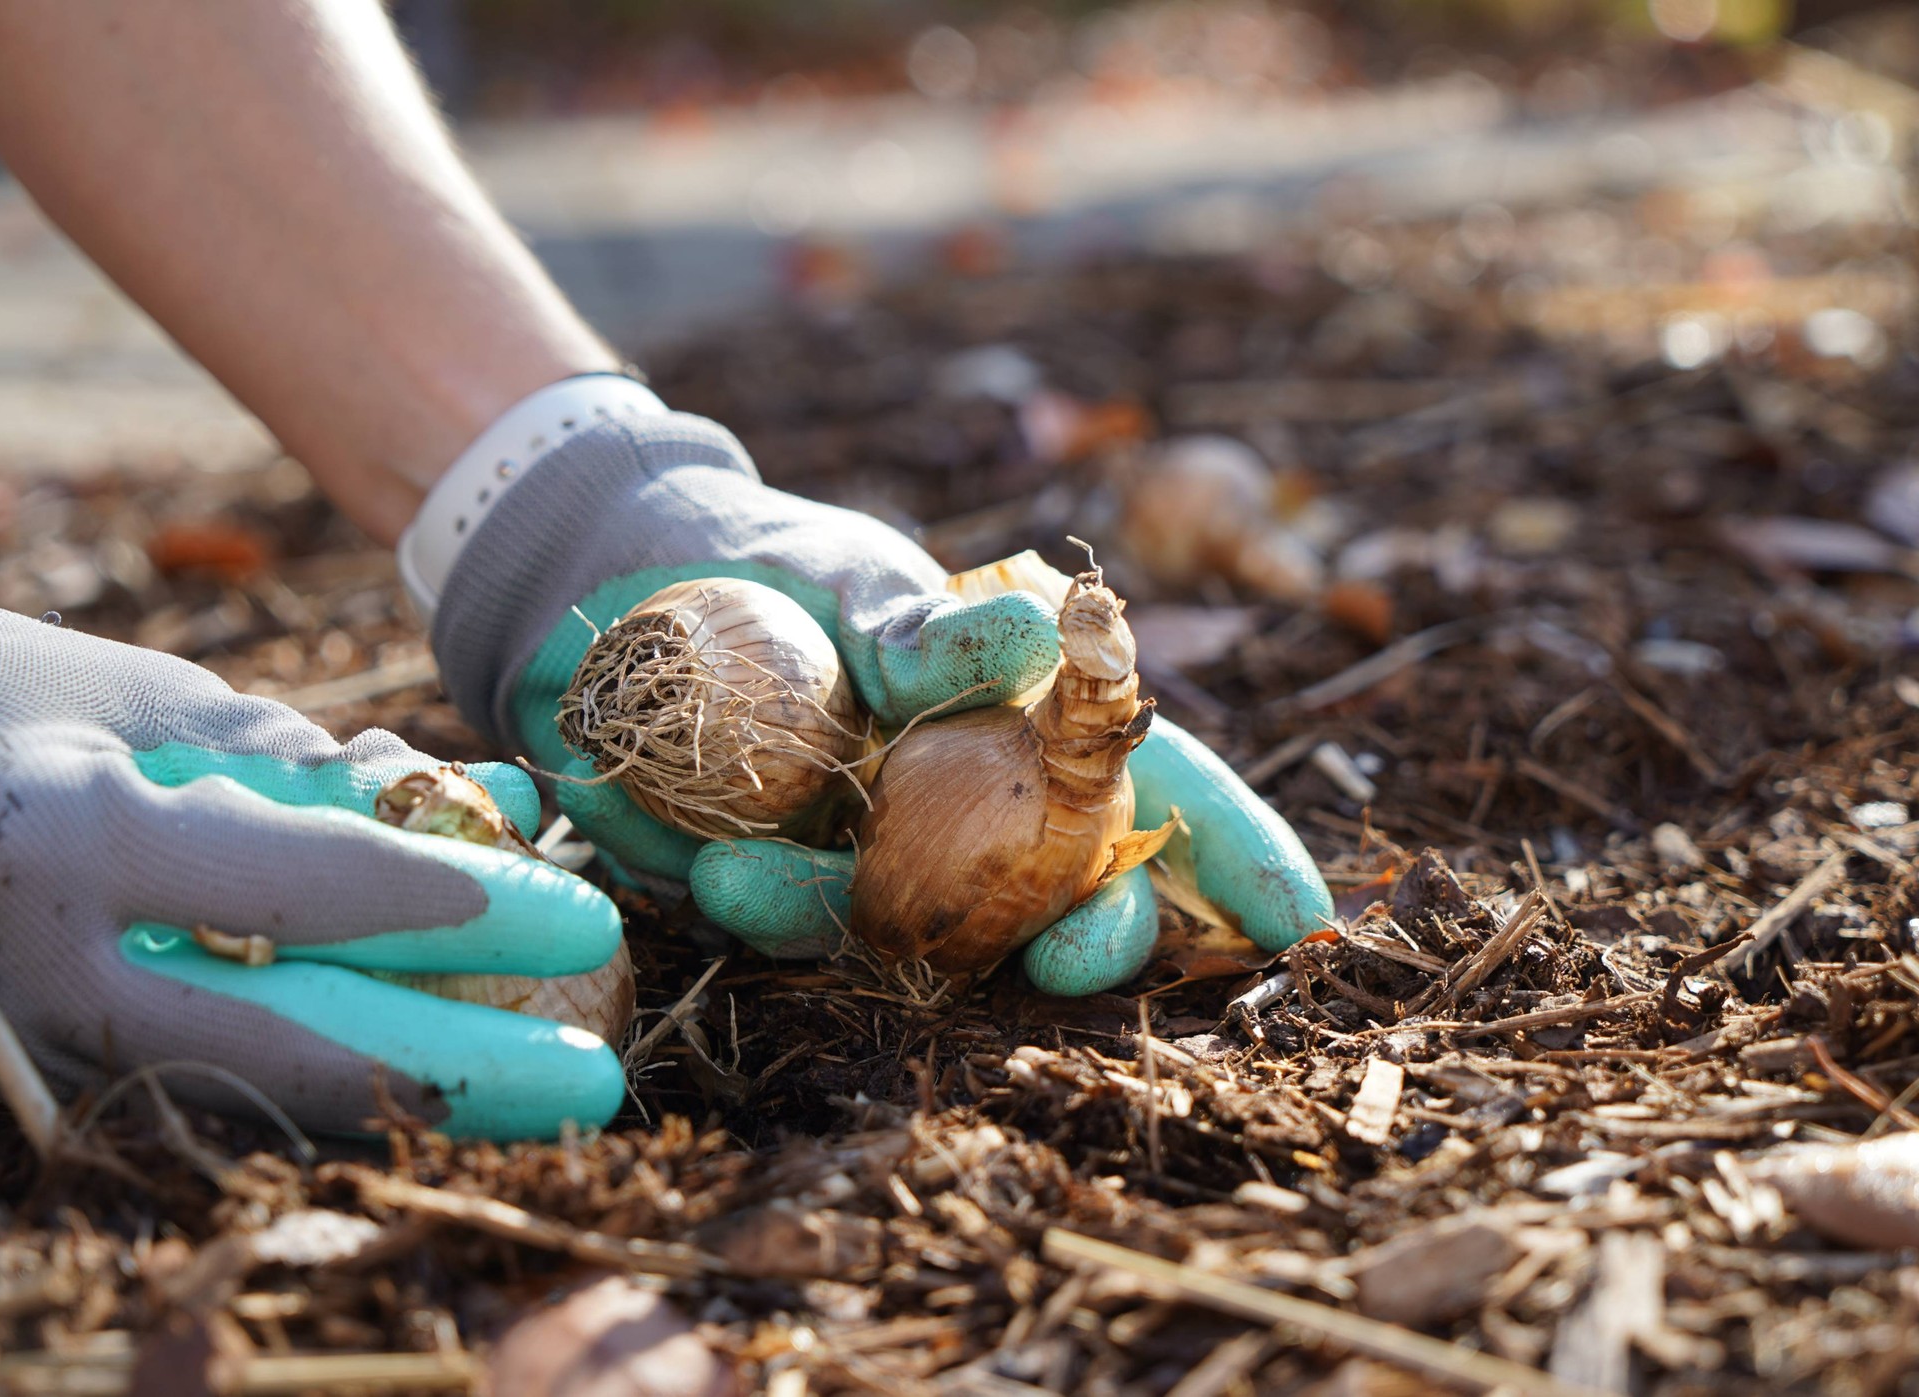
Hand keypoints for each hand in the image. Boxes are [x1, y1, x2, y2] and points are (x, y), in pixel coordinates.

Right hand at [0, 583, 624, 1139]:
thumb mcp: (148, 698)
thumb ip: (301, 767)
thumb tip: (471, 809)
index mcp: (76, 836)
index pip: (298, 886)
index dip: (446, 903)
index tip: (571, 913)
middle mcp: (52, 964)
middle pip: (296, 1042)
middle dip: (462, 1066)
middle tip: (596, 1077)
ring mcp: (36, 1039)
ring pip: (261, 1099)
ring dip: (413, 1106)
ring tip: (538, 1106)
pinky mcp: (36, 1073)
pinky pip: (212, 1096)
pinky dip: (331, 1098)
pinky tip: (430, 1095)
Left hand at [423, 392, 1330, 993]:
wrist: (620, 598)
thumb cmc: (773, 564)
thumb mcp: (851, 576)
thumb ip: (928, 627)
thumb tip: (1029, 644)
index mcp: (1031, 721)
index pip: (1160, 787)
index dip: (1234, 855)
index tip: (1298, 923)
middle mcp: (981, 805)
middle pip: (1084, 891)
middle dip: (1102, 936)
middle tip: (1080, 957)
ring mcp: (895, 858)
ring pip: (950, 936)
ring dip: (894, 932)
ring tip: (770, 877)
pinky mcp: (798, 885)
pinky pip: (814, 927)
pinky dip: (777, 910)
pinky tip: (722, 871)